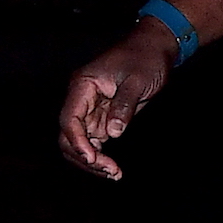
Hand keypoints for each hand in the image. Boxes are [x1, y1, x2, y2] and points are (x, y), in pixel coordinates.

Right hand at [57, 25, 174, 179]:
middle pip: (68, 136)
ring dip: (92, 161)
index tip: (93, 159)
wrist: (155, 48)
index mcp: (83, 85)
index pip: (69, 119)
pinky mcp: (101, 118)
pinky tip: (113, 169)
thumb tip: (112, 134)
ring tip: (115, 174)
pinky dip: (100, 157)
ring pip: (79, 143)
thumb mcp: (137, 81)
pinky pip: (92, 142)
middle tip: (111, 171)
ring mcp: (90, 110)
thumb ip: (123, 106)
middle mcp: (81, 99)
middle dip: (84, 157)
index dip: (77, 142)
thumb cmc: (145, 58)